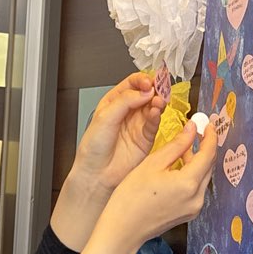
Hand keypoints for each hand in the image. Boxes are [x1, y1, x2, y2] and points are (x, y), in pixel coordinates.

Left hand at [70, 75, 163, 197]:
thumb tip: (145, 91)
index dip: (142, 80)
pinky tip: (155, 112)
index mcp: (114, 102)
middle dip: (154, 89)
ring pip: (153, 106)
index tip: (148, 82)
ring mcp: (138, 124)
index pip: (132, 83)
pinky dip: (157, 115)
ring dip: (157, 101)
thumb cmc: (93, 148)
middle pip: (146, 93)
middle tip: (159, 89)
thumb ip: (125, 101)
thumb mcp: (104, 117)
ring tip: (158, 101)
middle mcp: (127, 111)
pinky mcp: (146, 137)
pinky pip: (154, 122)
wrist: (97, 173)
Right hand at [105, 115, 218, 252]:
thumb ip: (177, 145)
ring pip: (202, 178)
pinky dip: (191, 175)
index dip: (210, 137)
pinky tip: (178, 168)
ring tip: (182, 149)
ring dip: (196, 162)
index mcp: (189, 183)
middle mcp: (197, 198)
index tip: (207, 124)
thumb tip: (193, 128)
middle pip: (208, 167)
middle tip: (196, 133)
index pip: (208, 154)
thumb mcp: (152, 164)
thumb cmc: (131, 197)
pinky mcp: (188, 214)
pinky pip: (195, 189)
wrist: (123, 230)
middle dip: (204, 148)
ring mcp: (194, 208)